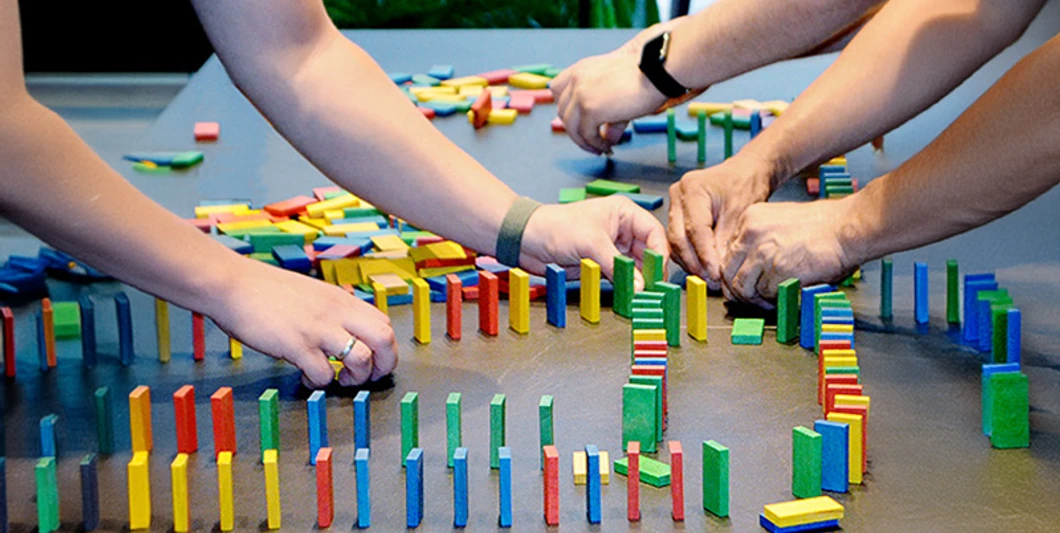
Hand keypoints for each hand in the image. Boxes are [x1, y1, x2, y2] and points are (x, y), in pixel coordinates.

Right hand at [206, 257, 397, 387]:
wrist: (232, 284)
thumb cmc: (266, 291)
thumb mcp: (312, 294)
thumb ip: (333, 311)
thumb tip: (346, 332)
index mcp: (342, 300)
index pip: (384, 324)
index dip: (384, 348)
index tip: (371, 360)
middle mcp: (337, 312)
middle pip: (385, 340)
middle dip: (383, 365)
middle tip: (365, 377)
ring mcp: (318, 328)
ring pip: (361, 359)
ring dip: (354, 378)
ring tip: (337, 379)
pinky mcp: (297, 344)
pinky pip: (323, 374)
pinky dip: (318, 383)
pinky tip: (304, 377)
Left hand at [519, 196, 668, 289]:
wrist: (525, 240)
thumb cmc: (555, 228)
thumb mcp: (590, 242)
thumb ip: (617, 264)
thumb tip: (639, 285)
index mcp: (624, 213)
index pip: (654, 233)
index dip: (660, 254)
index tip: (659, 274)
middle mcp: (622, 229)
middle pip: (648, 251)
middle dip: (651, 270)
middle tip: (654, 290)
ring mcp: (612, 248)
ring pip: (636, 266)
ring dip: (639, 280)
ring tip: (643, 296)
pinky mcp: (602, 263)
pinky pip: (621, 275)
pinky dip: (626, 285)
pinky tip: (629, 295)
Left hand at [551, 20, 685, 154]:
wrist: (658, 70)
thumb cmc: (646, 75)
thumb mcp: (618, 90)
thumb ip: (608, 113)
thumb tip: (608, 137)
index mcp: (581, 68)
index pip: (557, 90)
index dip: (566, 108)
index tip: (578, 121)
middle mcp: (576, 79)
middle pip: (562, 112)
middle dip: (575, 129)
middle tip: (591, 141)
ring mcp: (581, 94)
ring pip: (571, 127)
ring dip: (584, 141)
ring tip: (599, 148)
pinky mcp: (590, 109)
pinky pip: (586, 135)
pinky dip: (595, 144)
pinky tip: (607, 147)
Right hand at [667, 155, 772, 289]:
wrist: (745, 172)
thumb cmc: (746, 184)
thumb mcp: (741, 212)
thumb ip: (727, 240)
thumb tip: (718, 269)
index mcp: (692, 189)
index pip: (695, 229)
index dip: (705, 255)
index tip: (716, 274)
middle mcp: (678, 195)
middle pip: (679, 237)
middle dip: (695, 263)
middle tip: (711, 281)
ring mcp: (674, 205)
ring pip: (676, 242)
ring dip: (691, 263)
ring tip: (708, 278)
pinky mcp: (677, 215)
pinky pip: (678, 241)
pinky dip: (690, 256)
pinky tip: (703, 268)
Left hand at [721, 199, 857, 306]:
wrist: (847, 227)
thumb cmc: (823, 226)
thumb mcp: (780, 222)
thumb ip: (761, 240)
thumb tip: (749, 268)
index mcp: (750, 218)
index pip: (728, 253)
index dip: (734, 272)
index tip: (742, 283)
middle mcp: (750, 233)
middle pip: (728, 270)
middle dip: (737, 290)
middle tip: (749, 299)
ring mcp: (762, 251)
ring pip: (742, 286)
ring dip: (753, 299)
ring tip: (766, 302)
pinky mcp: (777, 270)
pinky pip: (764, 294)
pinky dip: (772, 302)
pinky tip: (781, 301)